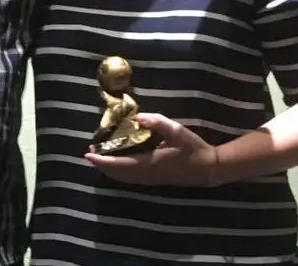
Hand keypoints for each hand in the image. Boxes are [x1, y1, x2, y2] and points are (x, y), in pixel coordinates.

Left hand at [85, 113, 217, 186]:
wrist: (209, 169)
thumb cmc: (193, 149)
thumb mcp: (177, 131)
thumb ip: (157, 122)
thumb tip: (137, 117)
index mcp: (150, 164)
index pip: (119, 165)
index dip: (102, 161)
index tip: (88, 155)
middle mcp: (147, 175)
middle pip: (117, 174)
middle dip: (102, 164)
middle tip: (90, 152)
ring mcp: (150, 180)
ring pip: (123, 178)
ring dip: (109, 169)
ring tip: (99, 157)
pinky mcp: (154, 180)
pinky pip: (130, 178)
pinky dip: (119, 172)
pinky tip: (117, 164)